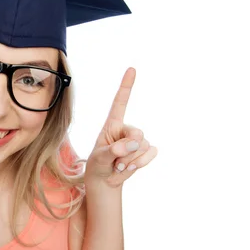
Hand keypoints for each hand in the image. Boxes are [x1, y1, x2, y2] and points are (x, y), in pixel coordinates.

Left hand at [85, 67, 157, 188]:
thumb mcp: (100, 158)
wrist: (106, 180)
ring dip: (131, 160)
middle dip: (127, 151)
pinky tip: (129, 168)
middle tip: (115, 161)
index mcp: (112, 124)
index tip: (132, 69)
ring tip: (119, 165)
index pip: (120, 102)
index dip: (126, 86)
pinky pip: (151, 153)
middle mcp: (126, 129)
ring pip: (143, 146)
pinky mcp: (146, 150)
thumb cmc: (98, 165)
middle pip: (137, 133)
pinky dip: (141, 163)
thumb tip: (133, 143)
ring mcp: (138, 140)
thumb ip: (114, 150)